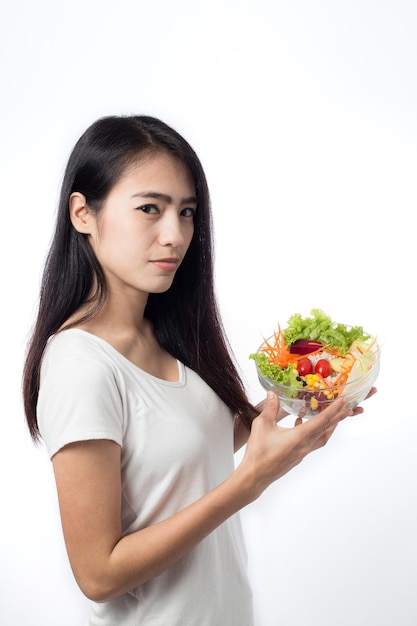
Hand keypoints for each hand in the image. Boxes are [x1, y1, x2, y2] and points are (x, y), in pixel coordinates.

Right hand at [238, 391, 355, 500]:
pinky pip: (311, 442)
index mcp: (300, 437)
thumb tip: (273, 394)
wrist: (255, 476)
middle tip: (348, 409)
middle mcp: (305, 446)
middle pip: (326, 429)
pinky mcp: (297, 456)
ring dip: (328, 426)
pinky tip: (301, 424)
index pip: (322, 420)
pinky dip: (313, 431)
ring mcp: (302, 452)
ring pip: (321, 437)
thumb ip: (270, 408)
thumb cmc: (258, 453)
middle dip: (338, 418)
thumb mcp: (262, 425)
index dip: (334, 410)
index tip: (343, 401)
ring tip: (331, 417)